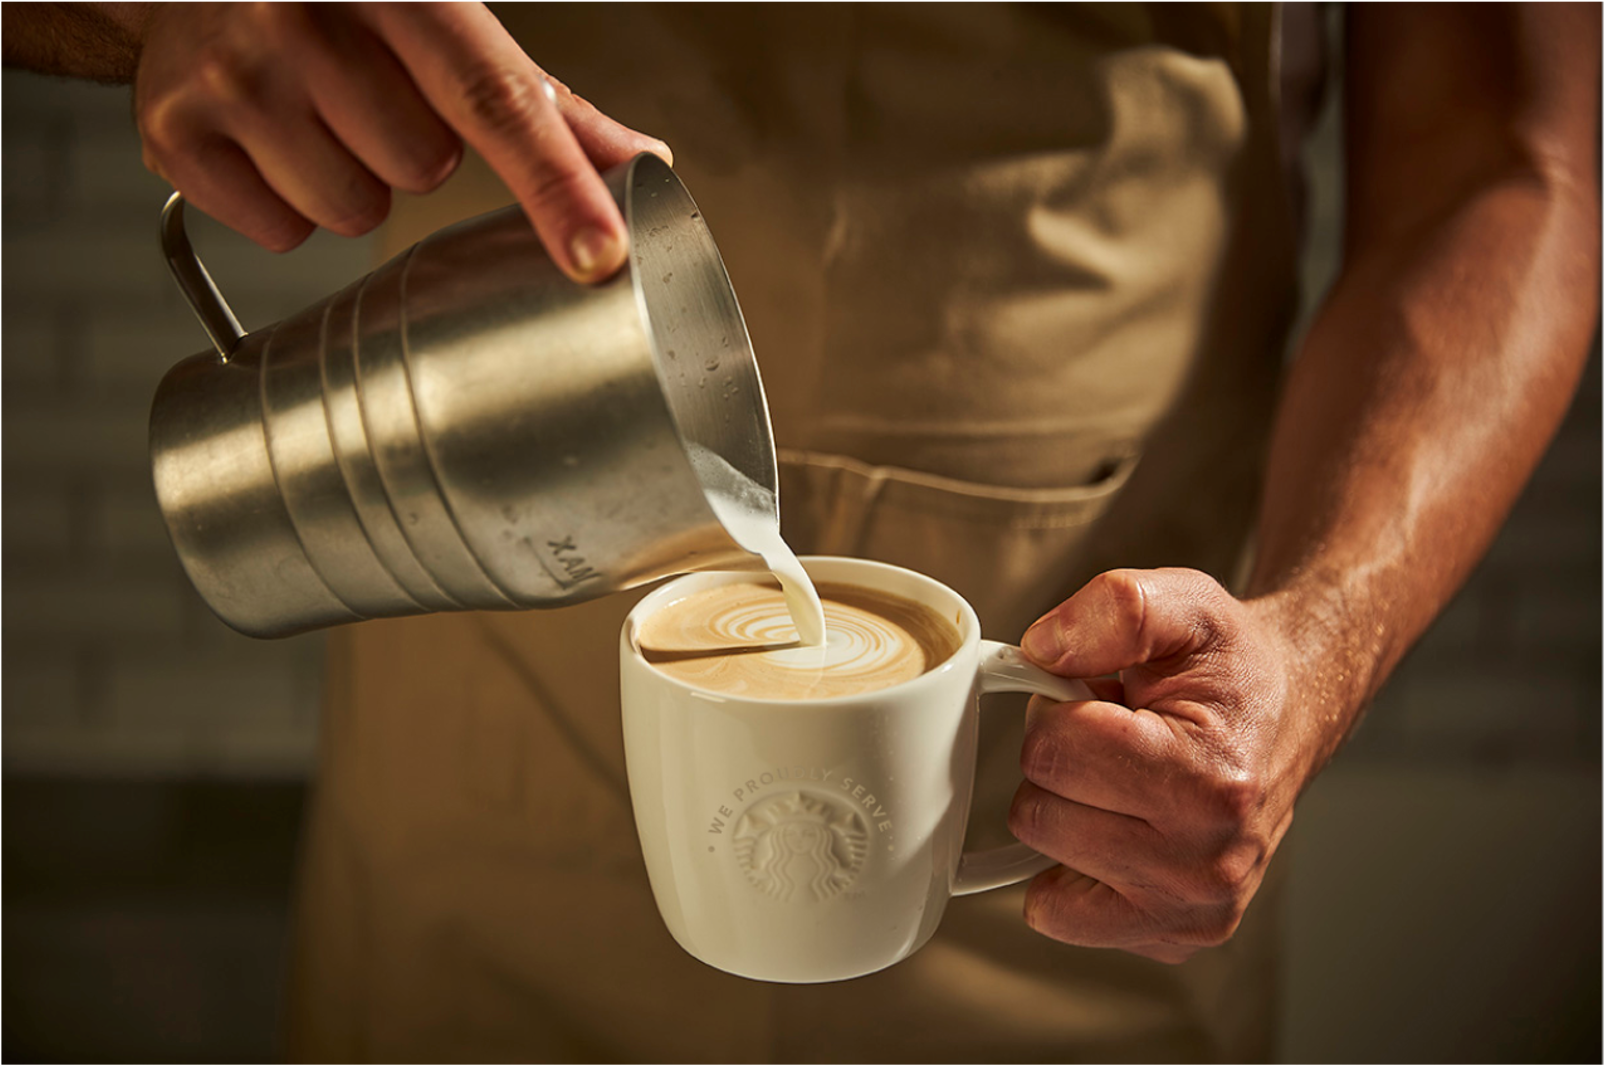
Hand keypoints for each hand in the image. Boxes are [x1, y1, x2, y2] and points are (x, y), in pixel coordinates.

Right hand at [132, 1, 671, 279]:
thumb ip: (542, 101)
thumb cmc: (342, 10)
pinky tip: (269, 144)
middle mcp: (306, 17)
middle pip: (421, 170)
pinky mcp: (176, 132)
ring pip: (351, 212)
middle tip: (371, 105)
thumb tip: (640, 162)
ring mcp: (233, 75)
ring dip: (349, 184)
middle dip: (409, 155)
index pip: (497, 100)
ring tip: (317, 121)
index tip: (599, 253)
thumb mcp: (445, 27)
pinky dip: (283, 205)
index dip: (556, 185)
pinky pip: (279, 232)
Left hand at [1008, 568, 1327, 962]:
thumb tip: (1042, 650)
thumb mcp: (1183, 604)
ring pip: (1042, 859)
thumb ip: (1113, 609)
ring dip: (1066, 811)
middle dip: (1059, 762)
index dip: (1059, 709)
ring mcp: (1193, 910)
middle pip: (1038, 812)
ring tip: (1123, 779)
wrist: (1287, 711)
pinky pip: (1059, 913)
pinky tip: (1118, 828)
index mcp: (1209, 781)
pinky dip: (1070, 867)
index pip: (1054, 750)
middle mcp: (1207, 863)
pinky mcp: (1175, 935)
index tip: (1102, 699)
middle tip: (1114, 739)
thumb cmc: (1231, 665)